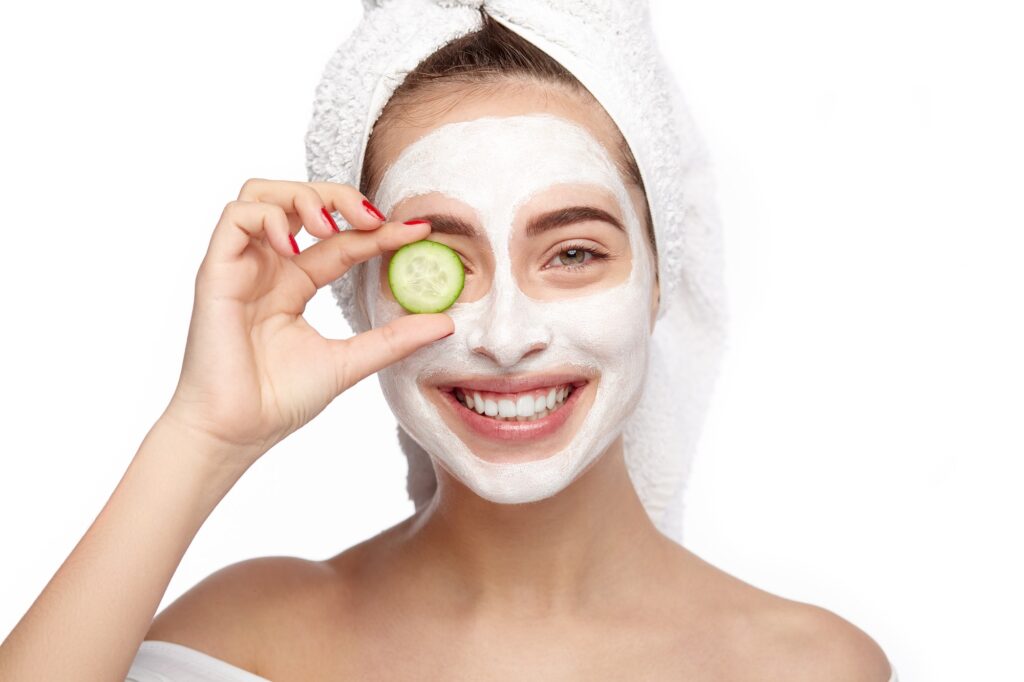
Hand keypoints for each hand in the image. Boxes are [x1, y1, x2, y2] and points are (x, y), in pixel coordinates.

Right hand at [161, 178, 451, 468]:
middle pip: (300, 201)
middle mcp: (268, 267)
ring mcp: (241, 266)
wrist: (237, 432)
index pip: (342, 241)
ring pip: (263, 194)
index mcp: (295, 284)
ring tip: (330, 227)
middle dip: (339, 197)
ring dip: (302, 197)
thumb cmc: (279, 401)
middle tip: (374, 219)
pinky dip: (269, 217)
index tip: (419, 231)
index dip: (379, 230)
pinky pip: (235, 217)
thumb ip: (394, 339)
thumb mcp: (350, 362)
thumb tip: (446, 323)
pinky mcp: (216, 271)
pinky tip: (294, 248)